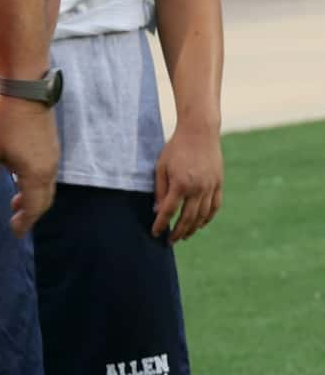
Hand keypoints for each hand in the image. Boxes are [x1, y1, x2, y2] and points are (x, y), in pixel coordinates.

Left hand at [0, 94, 57, 234]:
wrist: (27, 91)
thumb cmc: (4, 121)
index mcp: (34, 173)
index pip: (34, 207)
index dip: (25, 222)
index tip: (15, 232)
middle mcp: (49, 168)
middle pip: (44, 200)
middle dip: (31, 213)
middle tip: (16, 222)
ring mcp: (52, 157)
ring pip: (47, 187)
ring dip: (33, 199)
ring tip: (16, 203)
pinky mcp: (51, 147)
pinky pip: (47, 175)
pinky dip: (36, 185)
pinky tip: (21, 179)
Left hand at [152, 125, 223, 242]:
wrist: (199, 132)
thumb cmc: (175, 148)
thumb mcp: (161, 167)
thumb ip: (160, 190)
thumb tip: (157, 210)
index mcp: (180, 184)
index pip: (169, 211)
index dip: (161, 224)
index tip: (155, 233)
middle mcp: (198, 188)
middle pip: (188, 218)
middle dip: (178, 232)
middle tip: (171, 241)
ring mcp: (210, 187)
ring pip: (203, 215)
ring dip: (193, 228)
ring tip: (185, 236)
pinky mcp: (219, 184)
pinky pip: (215, 206)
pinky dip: (208, 218)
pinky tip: (201, 224)